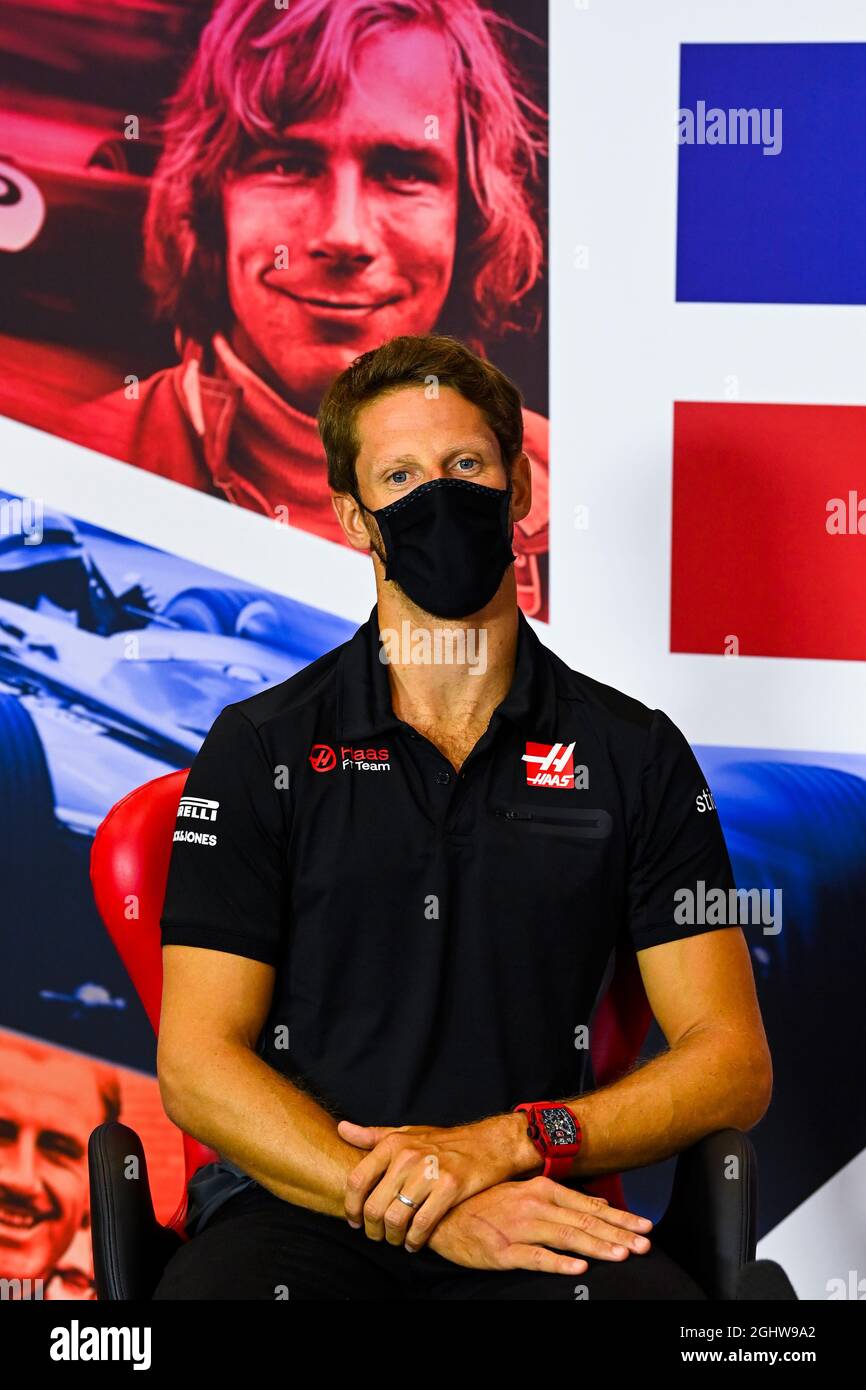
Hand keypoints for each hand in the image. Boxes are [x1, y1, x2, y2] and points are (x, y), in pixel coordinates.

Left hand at [338, 1113, 534, 1248]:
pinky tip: (414, 1242)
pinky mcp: (450, 1188)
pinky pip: (422, 1225)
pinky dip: (414, 1241)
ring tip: (396, 1239)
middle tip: (378, 1235)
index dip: (350, 1207)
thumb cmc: (444, 1141)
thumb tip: (341, 1129)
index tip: (354, 1220)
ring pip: (396, 1218)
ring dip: (392, 1237)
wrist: (489, 1143)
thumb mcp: (407, 1132)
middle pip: (374, 1206)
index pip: (356, 1180)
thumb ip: (373, 1136)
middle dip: (372, 1229)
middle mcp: (408, 1156)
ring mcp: (429, 1172)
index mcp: (393, 1144)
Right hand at [426, 1176, 653, 1274]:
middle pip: (583, 1221)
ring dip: (596, 1246)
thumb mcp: (525, 1192)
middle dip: (617, 1233)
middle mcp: (533, 1205)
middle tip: (645, 1245)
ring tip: (622, 1254)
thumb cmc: (485, 1202)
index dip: (619, 1218)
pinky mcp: (502, 1250)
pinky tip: (579, 1266)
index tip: (645, 1227)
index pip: (589, 1206)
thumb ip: (562, 1198)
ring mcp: (518, 1227)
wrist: (442, 1211)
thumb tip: (600, 1203)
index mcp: (541, 1189)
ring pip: (565, 1237)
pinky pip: (534, 1257)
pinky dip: (557, 1261)